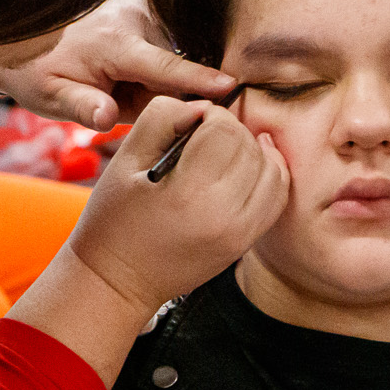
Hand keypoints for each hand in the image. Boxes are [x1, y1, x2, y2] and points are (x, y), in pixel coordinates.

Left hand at [0, 0, 236, 130]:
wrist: (27, 29)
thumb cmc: (39, 68)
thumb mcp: (50, 96)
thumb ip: (81, 108)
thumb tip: (107, 118)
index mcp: (115, 41)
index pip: (166, 67)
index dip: (198, 80)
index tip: (230, 86)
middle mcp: (136, 17)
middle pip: (172, 69)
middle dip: (154, 93)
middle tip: (115, 97)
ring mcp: (144, 7)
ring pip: (171, 56)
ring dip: (152, 77)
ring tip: (115, 78)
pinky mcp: (149, 6)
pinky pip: (166, 44)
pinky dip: (151, 62)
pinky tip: (123, 66)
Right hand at [68, 97, 288, 315]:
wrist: (118, 281)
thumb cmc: (113, 221)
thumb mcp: (123, 161)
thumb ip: (162, 119)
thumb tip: (202, 108)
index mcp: (187, 193)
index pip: (226, 130)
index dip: (211, 115)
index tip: (191, 124)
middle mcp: (222, 216)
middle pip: (250, 147)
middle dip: (230, 132)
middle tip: (202, 140)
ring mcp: (238, 233)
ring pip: (272, 170)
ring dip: (252, 151)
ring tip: (223, 154)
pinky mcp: (243, 243)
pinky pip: (276, 198)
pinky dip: (269, 175)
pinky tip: (249, 166)